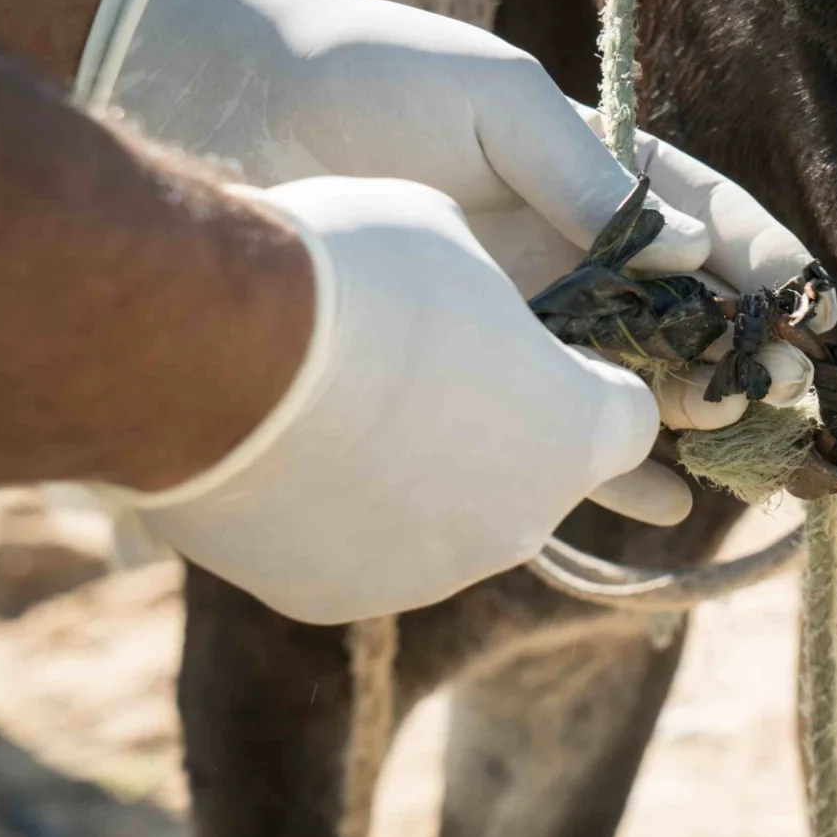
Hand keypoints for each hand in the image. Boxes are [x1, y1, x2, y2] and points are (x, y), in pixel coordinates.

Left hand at [84, 0, 828, 430]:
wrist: (227, 113)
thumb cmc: (367, 79)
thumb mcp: (496, 102)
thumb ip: (592, 176)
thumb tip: (686, 254)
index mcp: (594, 177)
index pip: (711, 226)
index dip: (769, 270)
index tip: (814, 315)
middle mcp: (573, 253)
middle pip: (687, 318)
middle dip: (742, 358)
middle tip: (780, 397)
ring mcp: (523, 316)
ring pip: (631, 382)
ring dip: (688, 418)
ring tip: (733, 450)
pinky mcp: (466, 369)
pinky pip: (550, 429)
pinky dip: (606, 469)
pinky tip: (662, 503)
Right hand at [124, 177, 675, 623]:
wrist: (206, 353)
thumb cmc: (350, 271)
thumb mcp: (448, 239)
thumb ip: (494, 294)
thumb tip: (480, 306)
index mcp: (575, 431)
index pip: (629, 423)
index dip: (592, 382)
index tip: (552, 355)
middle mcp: (521, 521)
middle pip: (538, 480)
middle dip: (506, 433)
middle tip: (436, 375)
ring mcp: (429, 571)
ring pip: (449, 522)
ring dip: (422, 476)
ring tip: (348, 409)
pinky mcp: (337, 597)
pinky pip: (359, 550)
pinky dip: (342, 512)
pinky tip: (293, 454)